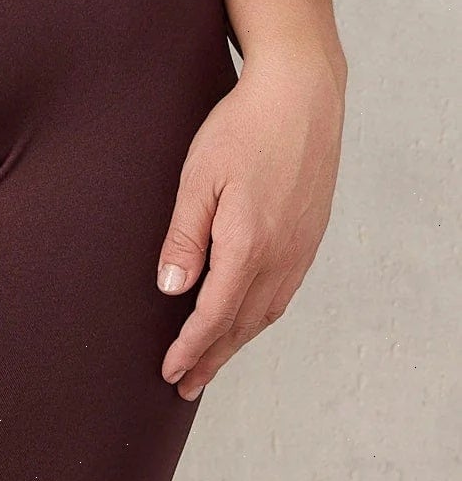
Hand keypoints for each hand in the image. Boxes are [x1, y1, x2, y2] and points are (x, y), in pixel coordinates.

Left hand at [154, 47, 346, 399]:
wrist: (302, 95)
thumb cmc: (244, 126)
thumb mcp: (200, 176)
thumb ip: (185, 236)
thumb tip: (171, 290)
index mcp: (249, 245)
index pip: (215, 315)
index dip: (191, 347)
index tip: (171, 371)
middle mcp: (281, 256)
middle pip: (242, 324)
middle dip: (212, 357)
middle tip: (186, 385)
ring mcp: (301, 248)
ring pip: (266, 312)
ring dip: (237, 342)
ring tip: (211, 361)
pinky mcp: (311, 235)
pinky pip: (284, 292)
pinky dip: (260, 316)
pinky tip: (247, 317)